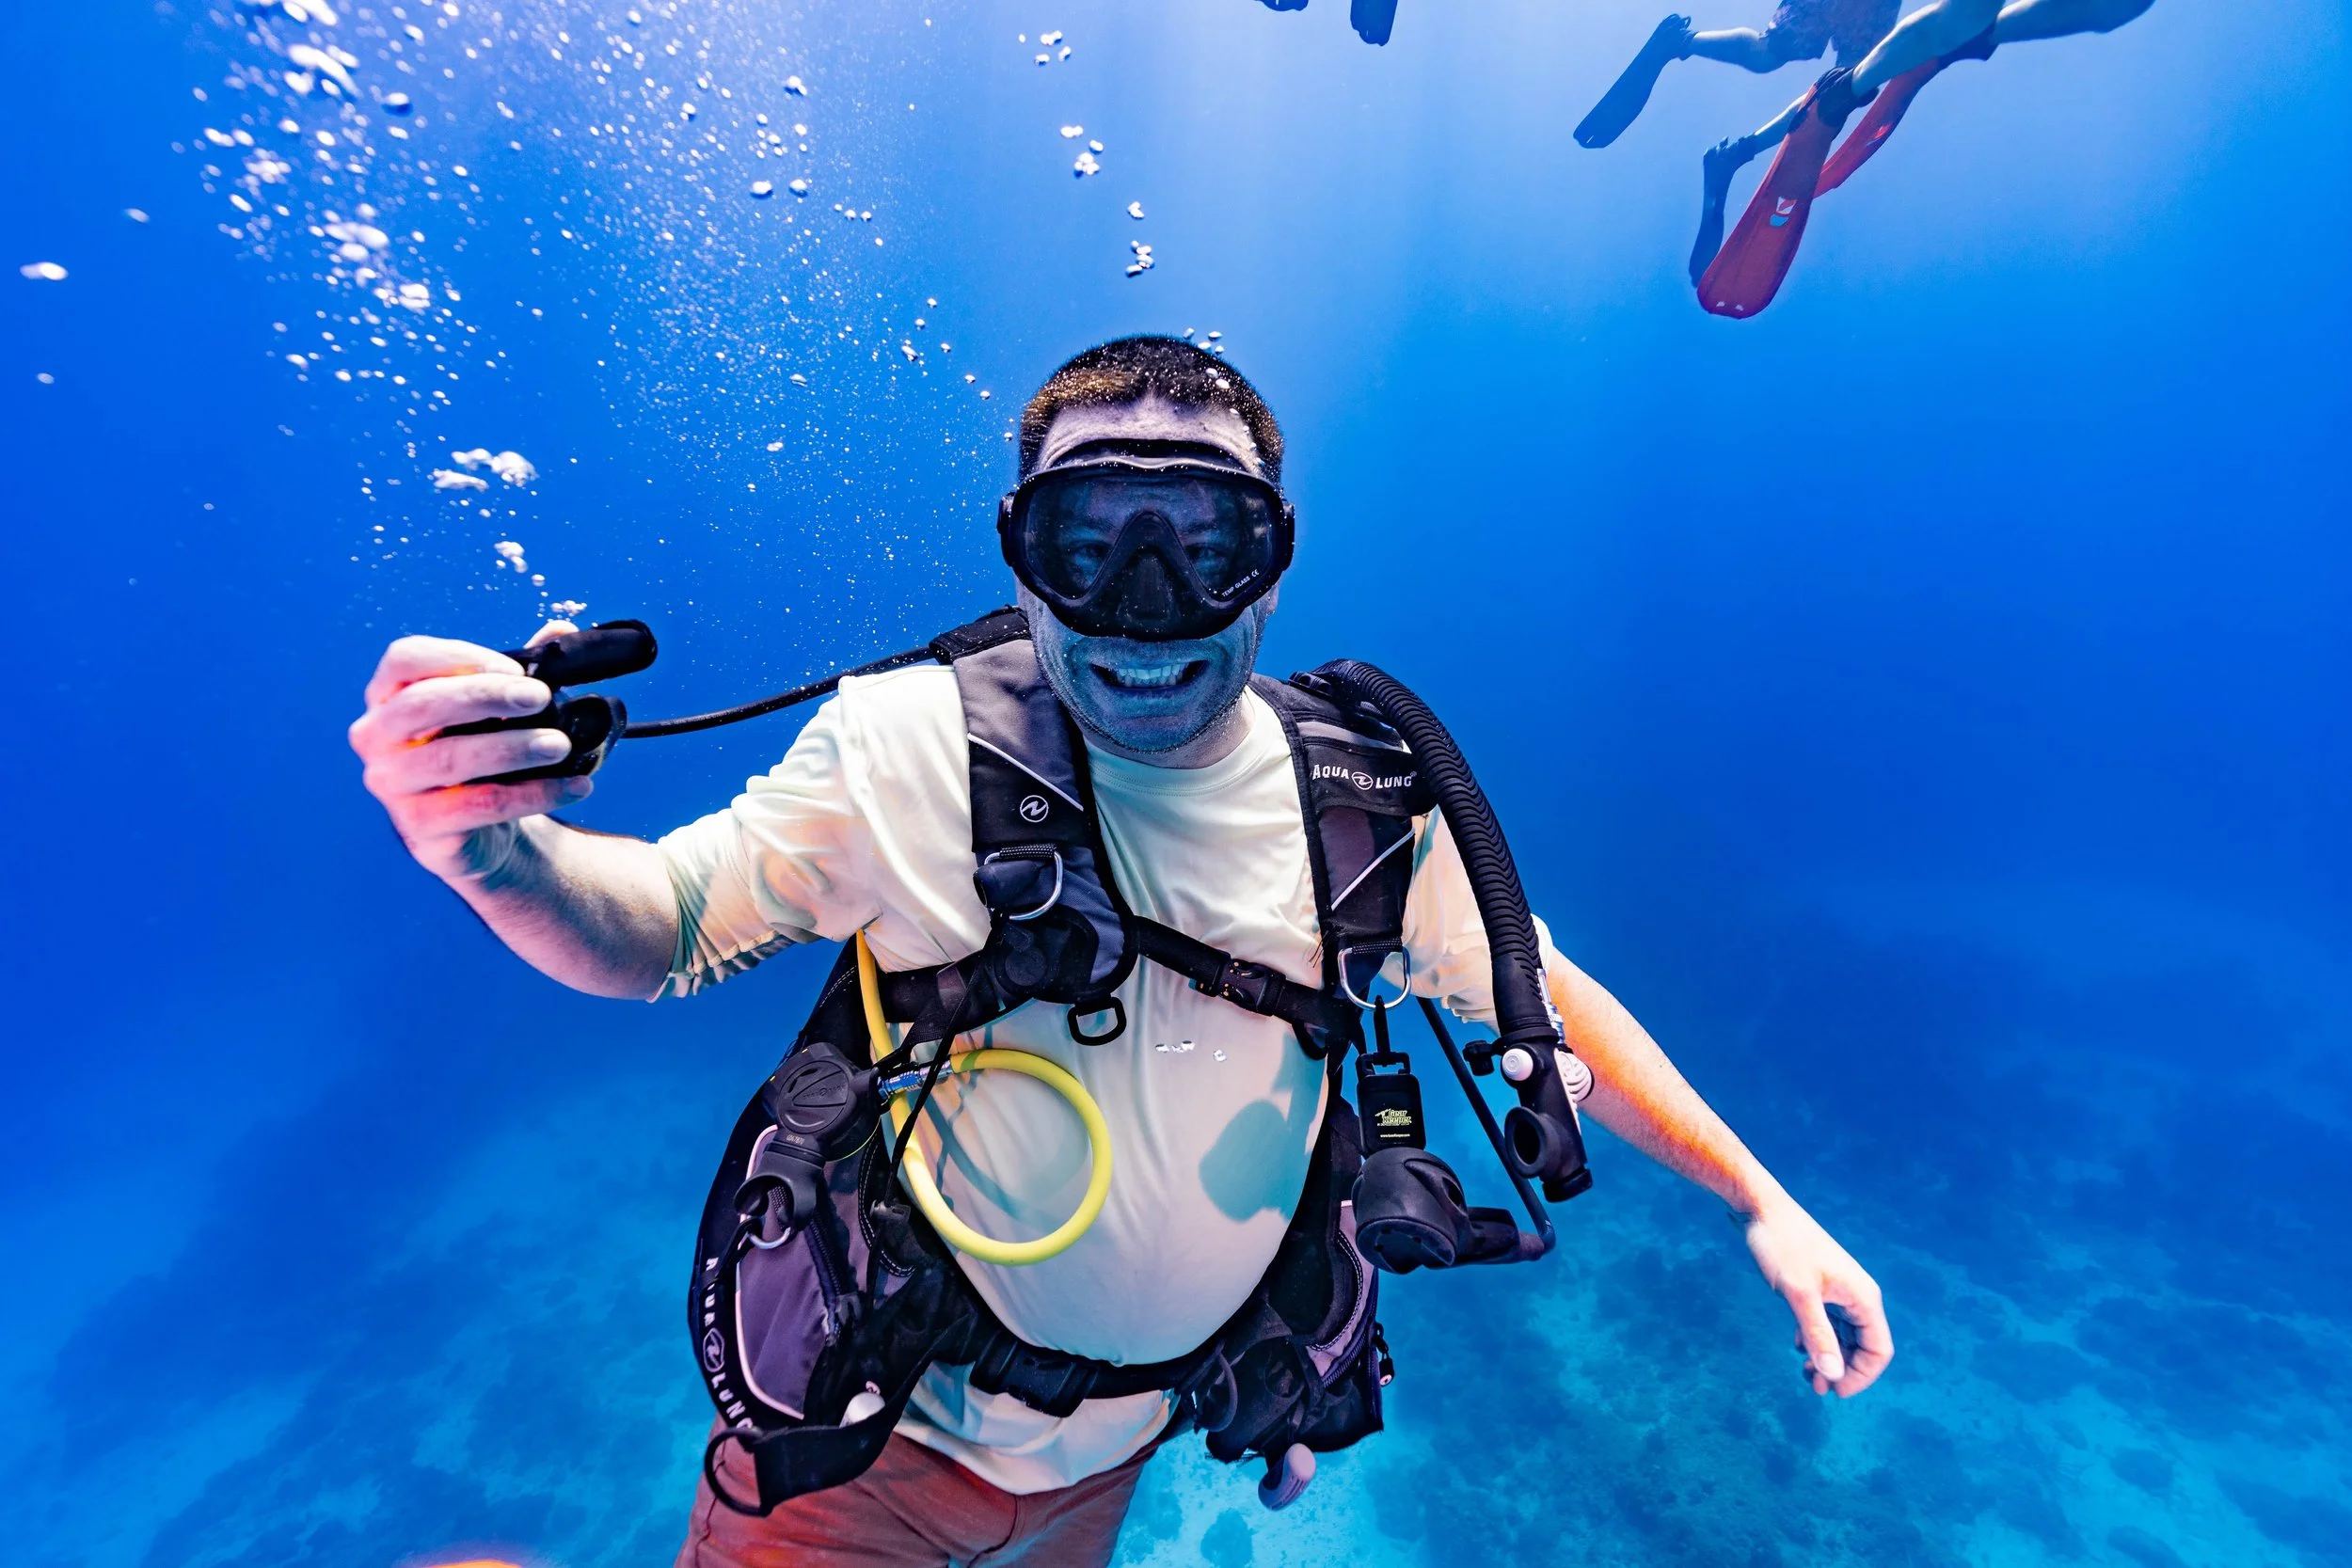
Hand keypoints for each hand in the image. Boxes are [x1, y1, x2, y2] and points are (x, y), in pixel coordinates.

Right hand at [349, 621, 586, 882]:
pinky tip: (575, 787)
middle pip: (423, 704)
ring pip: (450, 758)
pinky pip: (479, 806)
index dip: (458, 656)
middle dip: (487, 696)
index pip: (404, 659)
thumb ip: (523, 670)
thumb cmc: (482, 754)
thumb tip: (563, 630)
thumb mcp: (497, 711)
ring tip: (561, 745)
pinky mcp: (421, 828)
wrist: (479, 830)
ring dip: (513, 748)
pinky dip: (533, 794)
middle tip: (542, 697)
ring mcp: (392, 785)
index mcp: (389, 697)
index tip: (515, 668)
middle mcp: (377, 738)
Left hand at [1743, 1198, 1891, 1397]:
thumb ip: (1818, 1335)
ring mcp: (1838, 1291)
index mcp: (1862, 1297)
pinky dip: (1816, 1339)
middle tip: (1814, 1387)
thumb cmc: (1781, 1246)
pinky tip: (1798, 1347)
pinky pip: (1827, 1323)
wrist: (1759, 1209)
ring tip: (1805, 1374)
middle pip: (1862, 1347)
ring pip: (1843, 1336)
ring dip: (1829, 1358)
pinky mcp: (1819, 1287)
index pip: (1879, 1350)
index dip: (1861, 1376)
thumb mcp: (1798, 1295)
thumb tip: (1833, 1374)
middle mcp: (1856, 1295)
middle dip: (1842, 1370)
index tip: (1834, 1391)